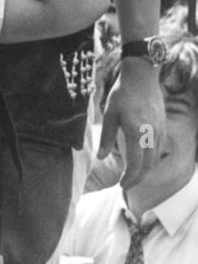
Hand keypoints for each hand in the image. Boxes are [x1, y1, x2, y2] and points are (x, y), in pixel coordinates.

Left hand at [100, 57, 165, 190]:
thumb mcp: (108, 114)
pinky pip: (158, 149)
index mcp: (136, 131)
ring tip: (132, 176)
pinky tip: (142, 161)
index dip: (130, 178)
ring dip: (145, 171)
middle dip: (137, 179)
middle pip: (148, 165)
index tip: (122, 187)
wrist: (143, 76)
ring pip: (155, 159)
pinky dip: (151, 160)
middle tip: (125, 186)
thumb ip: (105, 137)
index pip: (136, 164)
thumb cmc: (122, 93)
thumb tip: (101, 157)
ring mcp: (160, 131)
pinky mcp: (163, 127)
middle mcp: (151, 134)